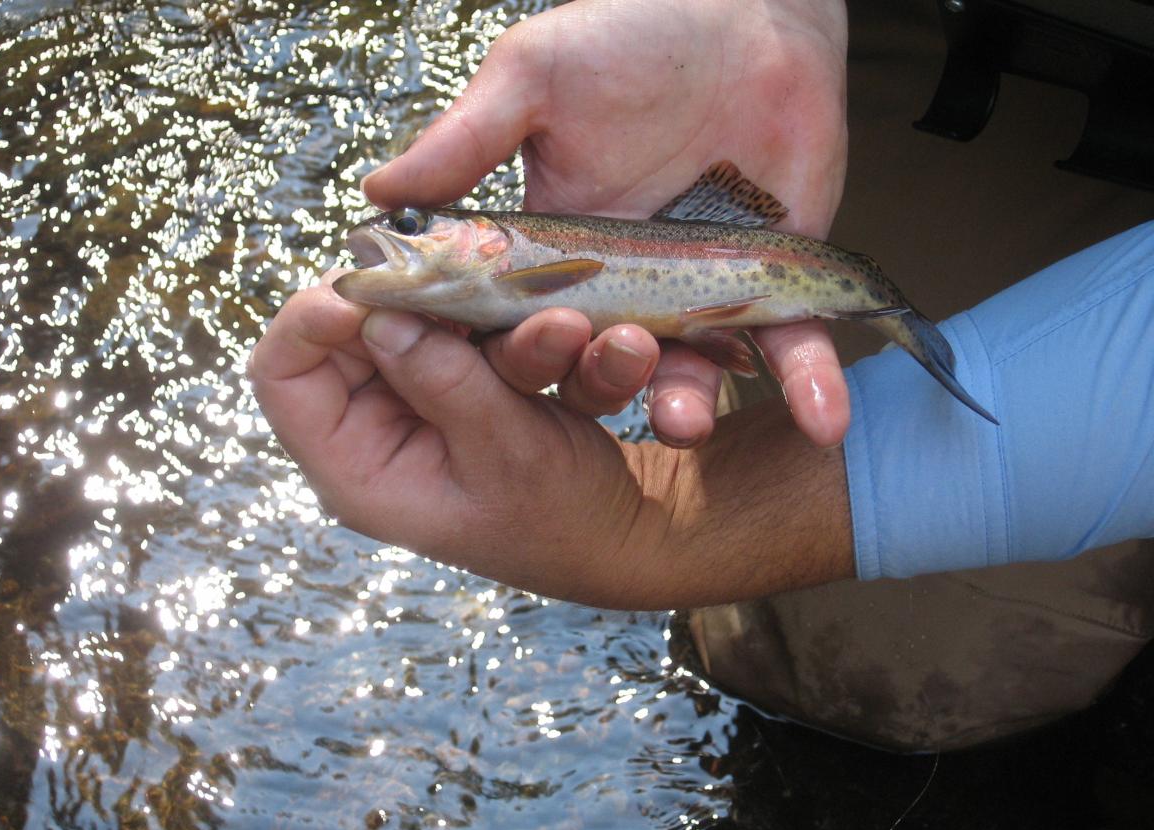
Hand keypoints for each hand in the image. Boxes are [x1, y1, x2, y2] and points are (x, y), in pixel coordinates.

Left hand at [248, 272, 852, 608]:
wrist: (626, 534)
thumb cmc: (565, 517)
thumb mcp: (508, 454)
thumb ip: (445, 383)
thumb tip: (381, 312)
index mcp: (358, 469)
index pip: (282, 377)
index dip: (309, 316)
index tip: (374, 279)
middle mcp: (376, 432)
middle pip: (353, 334)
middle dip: (418, 300)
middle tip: (473, 271)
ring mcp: (420, 404)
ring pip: (418, 324)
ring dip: (482, 312)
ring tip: (557, 322)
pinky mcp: (463, 382)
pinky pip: (464, 330)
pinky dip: (505, 318)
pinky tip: (564, 325)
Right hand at [362, 0, 849, 446]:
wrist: (748, 12)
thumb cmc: (631, 34)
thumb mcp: (536, 77)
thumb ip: (468, 138)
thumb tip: (374, 193)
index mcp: (553, 255)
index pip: (517, 323)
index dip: (504, 352)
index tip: (486, 375)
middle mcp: (619, 292)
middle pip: (597, 363)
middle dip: (597, 379)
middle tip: (602, 366)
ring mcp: (693, 297)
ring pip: (684, 373)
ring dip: (684, 404)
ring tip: (685, 421)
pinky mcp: (769, 291)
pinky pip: (789, 349)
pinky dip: (807, 386)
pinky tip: (822, 420)